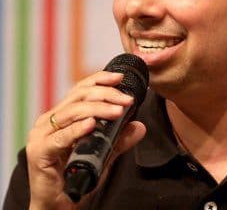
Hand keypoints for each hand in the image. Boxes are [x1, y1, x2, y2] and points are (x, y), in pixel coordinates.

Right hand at [26, 71, 145, 209]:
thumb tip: (140, 126)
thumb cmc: (77, 175)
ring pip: (73, 111)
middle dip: (106, 94)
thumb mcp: (103, 153)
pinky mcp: (39, 151)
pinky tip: (91, 124)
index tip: (120, 77)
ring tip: (118, 111)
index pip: (81, 89)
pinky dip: (77, 129)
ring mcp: (42, 134)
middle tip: (126, 100)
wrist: (58, 205)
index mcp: (62, 114)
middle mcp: (50, 120)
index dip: (100, 79)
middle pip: (79, 96)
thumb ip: (119, 139)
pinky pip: (60, 137)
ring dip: (98, 109)